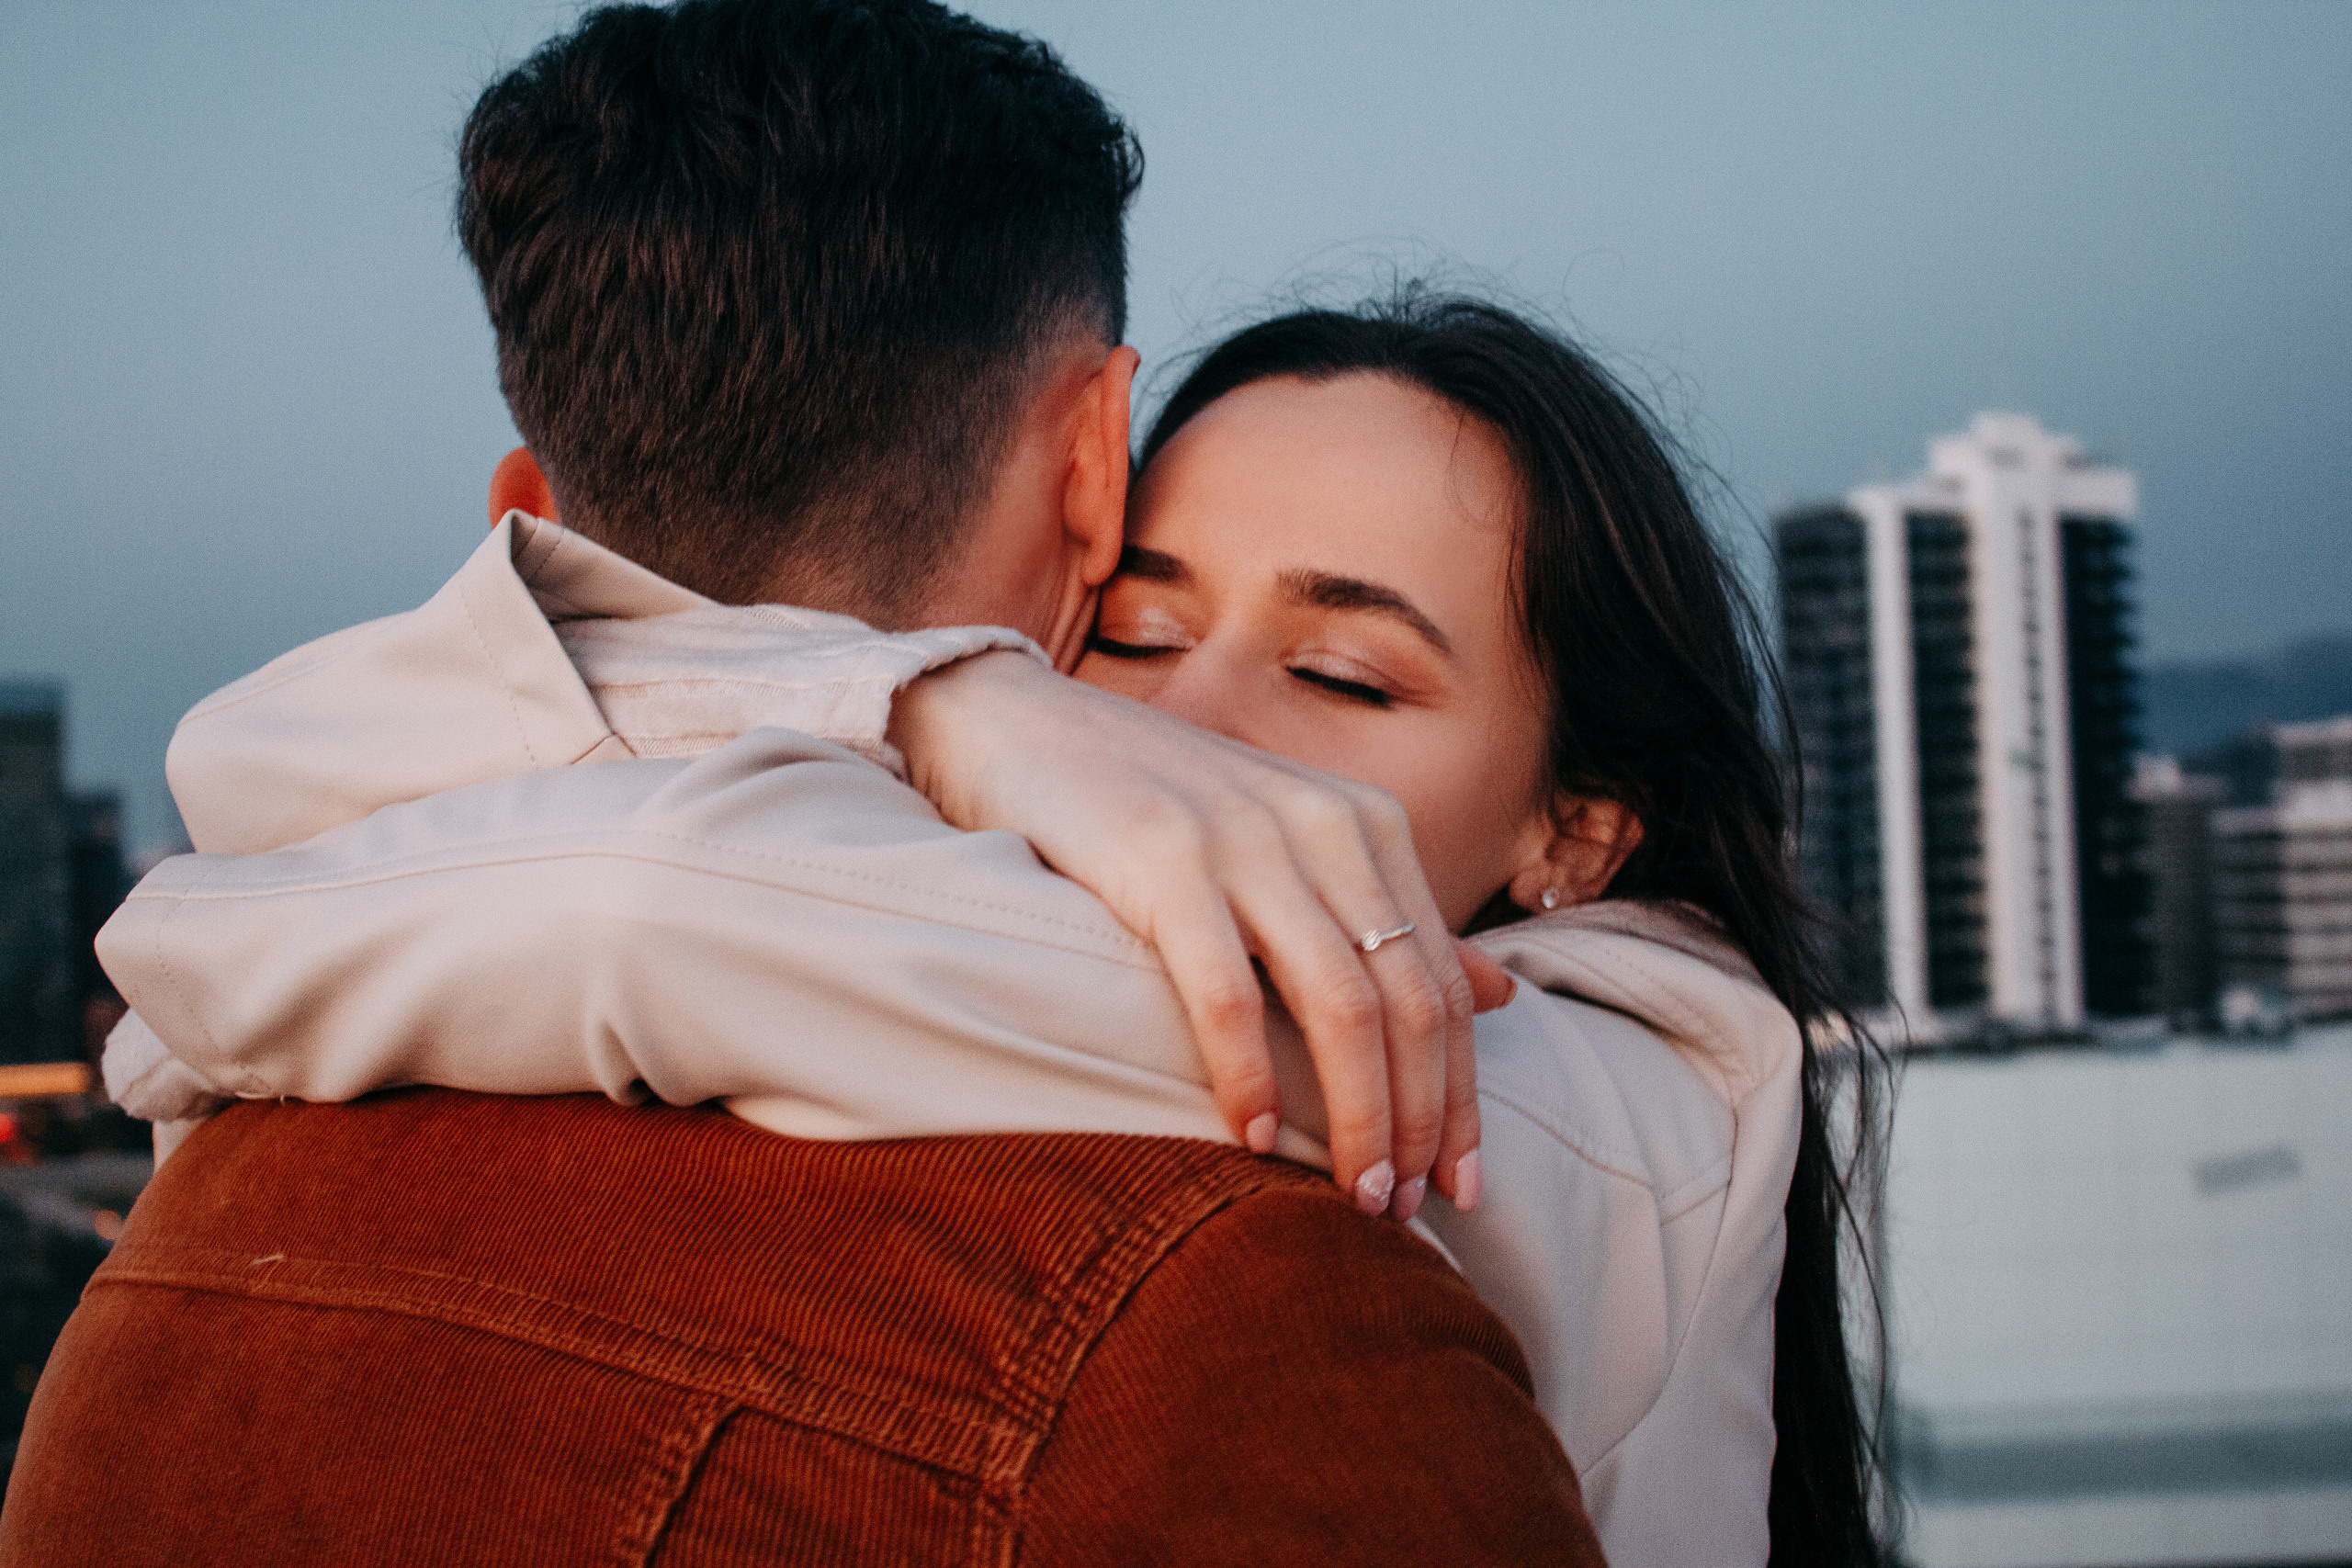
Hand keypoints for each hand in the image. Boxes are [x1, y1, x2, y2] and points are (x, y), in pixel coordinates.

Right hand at [889, 651, 1493, 1217]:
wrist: (1019, 724)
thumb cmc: (1154, 806)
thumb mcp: (1289, 850)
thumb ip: (1388, 921)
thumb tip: (1505, 997)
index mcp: (1367, 824)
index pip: (1442, 984)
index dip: (1460, 1096)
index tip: (1461, 1187)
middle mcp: (1324, 824)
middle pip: (1408, 1003)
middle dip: (1420, 1122)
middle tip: (1406, 1210)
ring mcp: (1245, 838)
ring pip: (1341, 1006)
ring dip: (1355, 1117)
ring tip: (1353, 1196)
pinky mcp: (1163, 858)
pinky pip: (1230, 993)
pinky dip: (1250, 1077)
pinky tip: (1252, 1139)